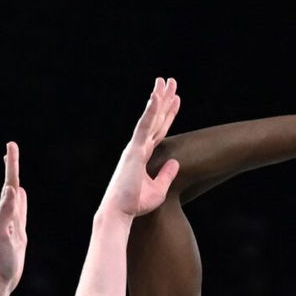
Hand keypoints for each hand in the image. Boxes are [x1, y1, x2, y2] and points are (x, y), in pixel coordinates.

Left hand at [0, 142, 27, 290]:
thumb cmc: (0, 260)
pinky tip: (21, 195)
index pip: (10, 183)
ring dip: (15, 180)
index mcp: (4, 213)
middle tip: (11, 147)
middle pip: (11, 185)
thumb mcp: (1, 235)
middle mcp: (7, 215)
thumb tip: (12, 190)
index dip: (11, 164)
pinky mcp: (18, 233)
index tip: (10, 145)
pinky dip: (22, 200)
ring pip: (15, 196)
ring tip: (13, 167)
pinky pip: (21, 211)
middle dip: (12, 166)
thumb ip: (5, 213)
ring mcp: (13, 224)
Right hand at [100, 77, 181, 217]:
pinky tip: (157, 97)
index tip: (175, 99)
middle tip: (170, 81)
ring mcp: (135, 147)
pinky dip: (150, 111)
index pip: (158, 130)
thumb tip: (176, 162)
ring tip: (165, 81)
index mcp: (142, 155)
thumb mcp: (159, 189)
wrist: (119, 213)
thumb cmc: (134, 204)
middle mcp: (138, 148)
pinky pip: (144, 127)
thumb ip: (167, 174)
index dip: (168, 114)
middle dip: (164, 100)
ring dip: (158, 98)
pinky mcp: (134, 151)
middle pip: (155, 119)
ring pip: (150, 118)